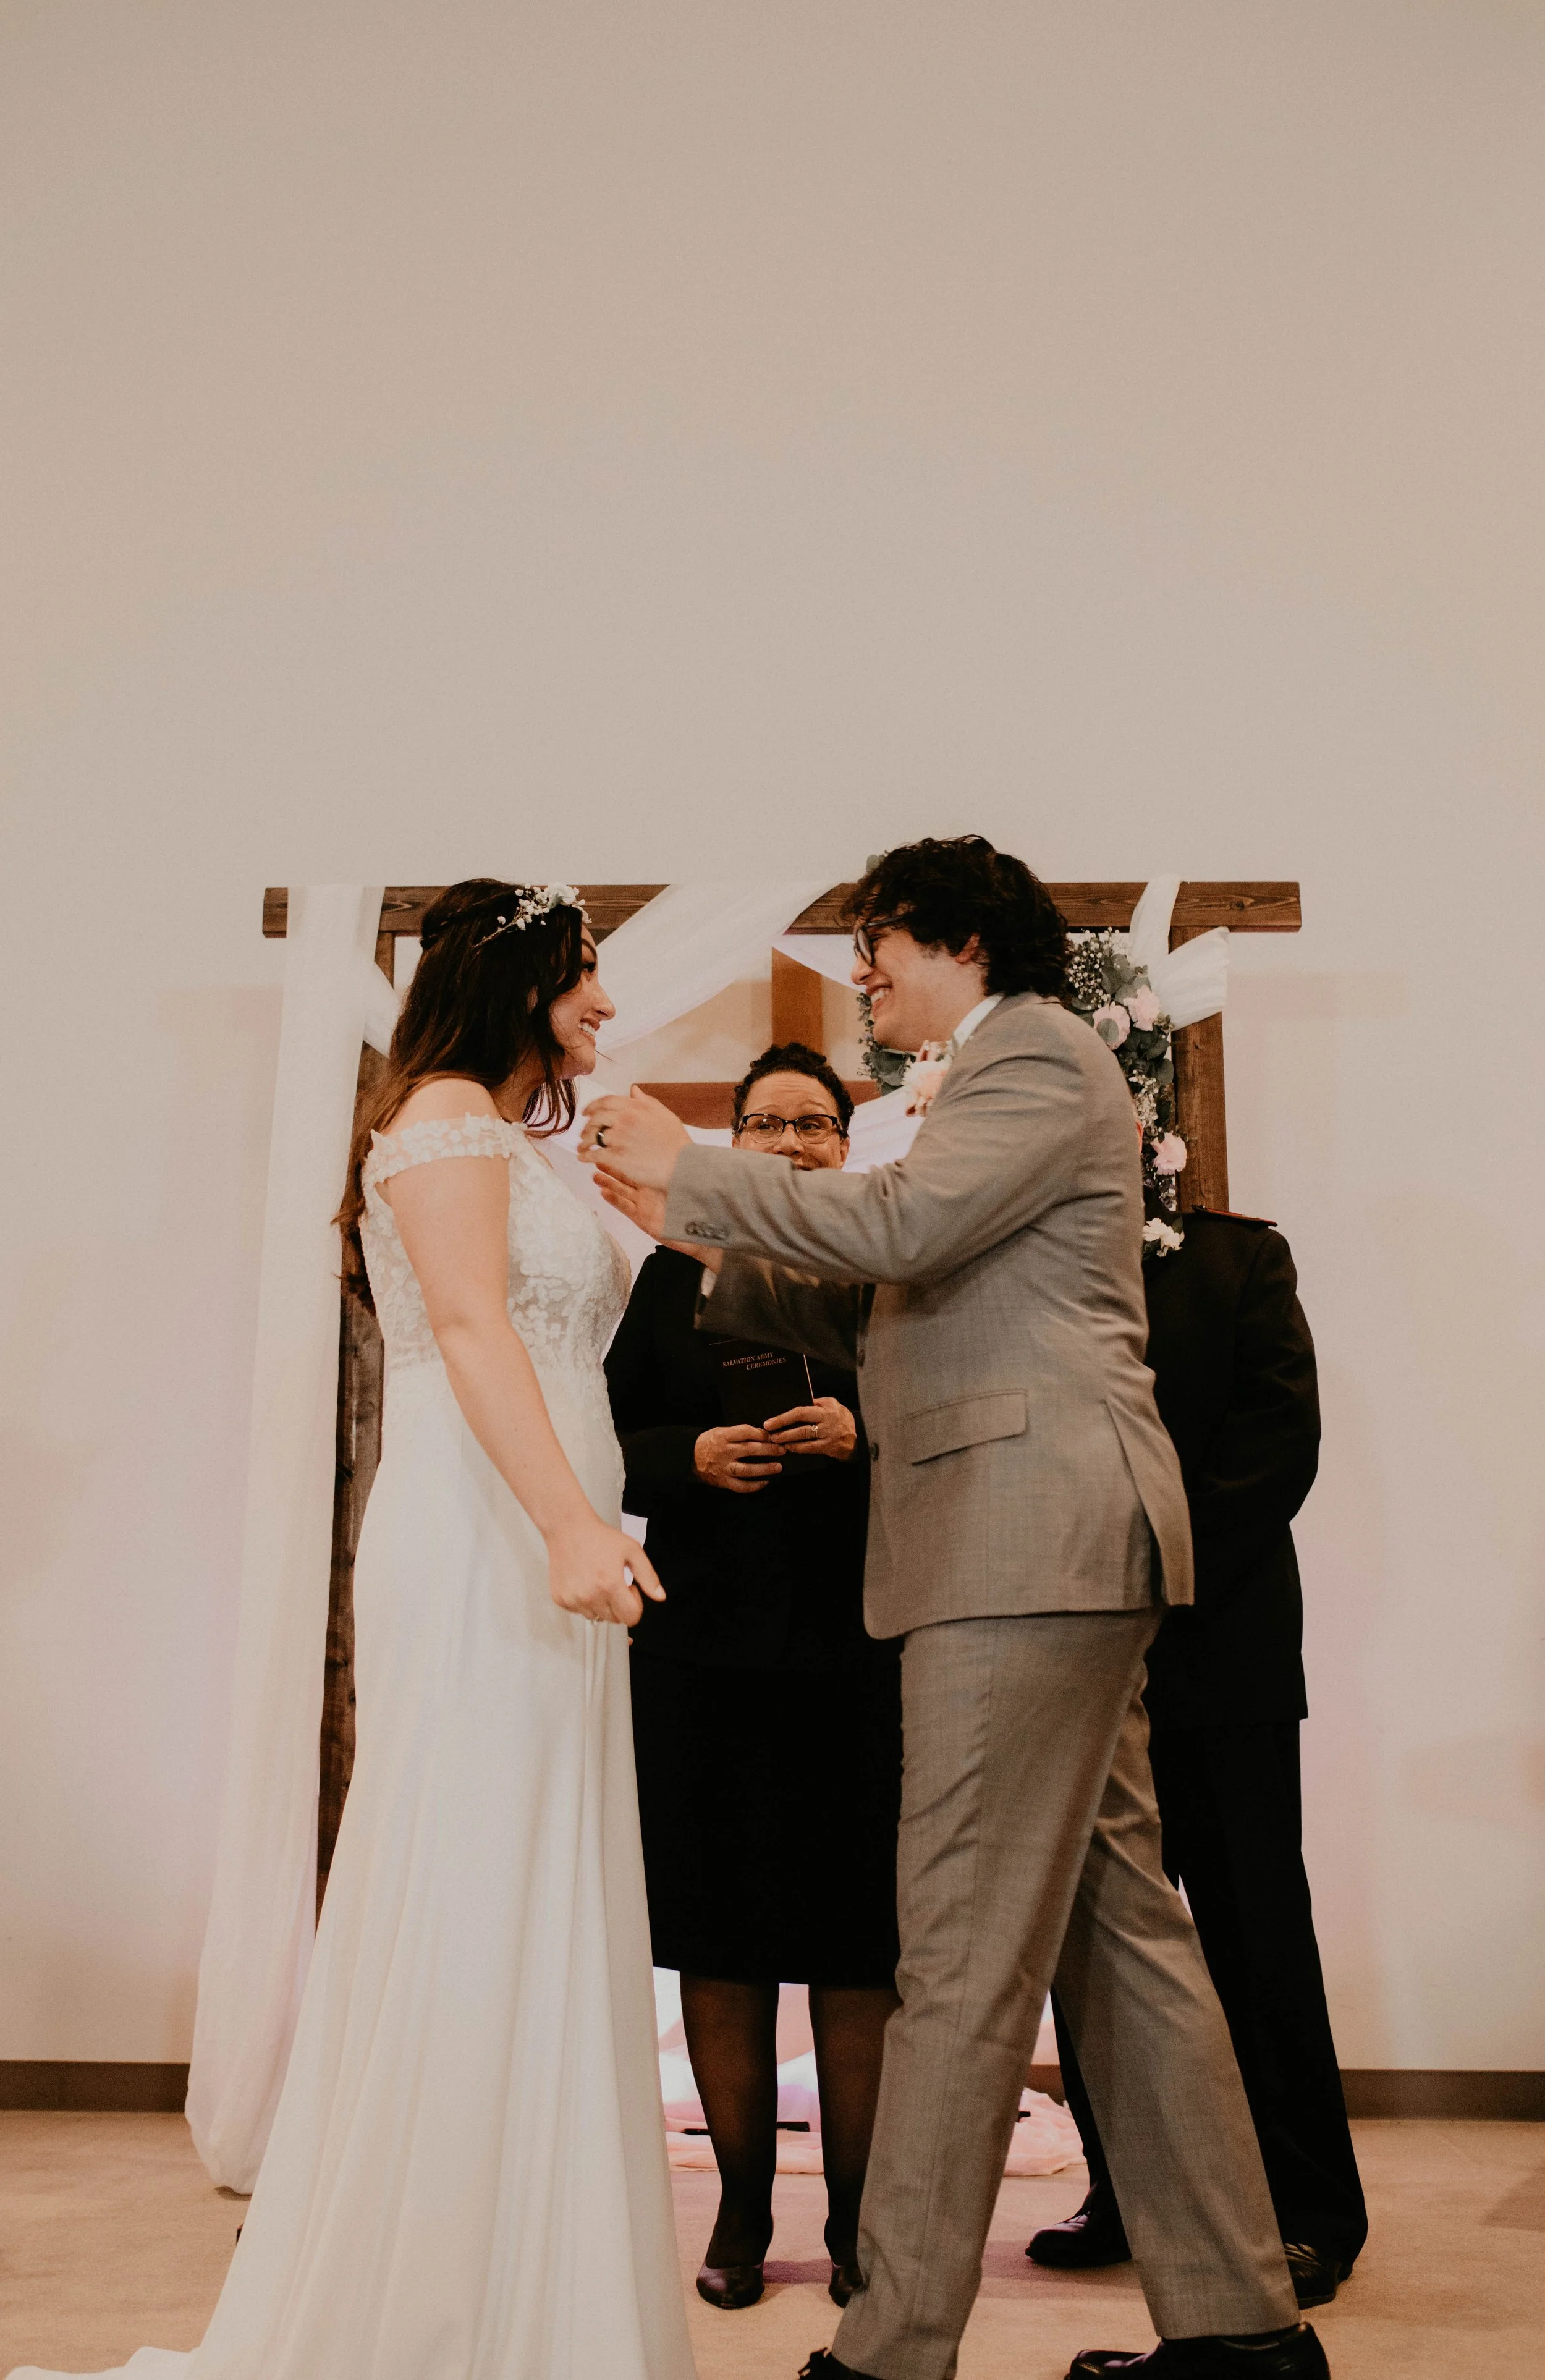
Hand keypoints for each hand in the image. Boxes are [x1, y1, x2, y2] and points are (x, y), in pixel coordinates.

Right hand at [546, 1514, 664, 1624]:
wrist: (568, 1528)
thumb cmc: (600, 1537)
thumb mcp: (632, 1550)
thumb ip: (648, 1576)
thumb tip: (660, 1597)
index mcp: (610, 1585)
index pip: (631, 1618)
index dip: (635, 1604)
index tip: (629, 1588)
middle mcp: (590, 1596)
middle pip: (615, 1619)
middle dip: (619, 1604)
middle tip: (613, 1581)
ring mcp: (573, 1599)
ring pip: (597, 1616)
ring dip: (601, 1604)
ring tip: (597, 1580)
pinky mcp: (561, 1599)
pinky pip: (579, 1611)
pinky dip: (584, 1601)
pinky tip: (584, 1581)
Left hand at [579, 1085, 691, 1191]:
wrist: (682, 1165)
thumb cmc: (676, 1142)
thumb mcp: (663, 1114)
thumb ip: (645, 1100)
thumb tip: (633, 1090)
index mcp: (635, 1107)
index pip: (606, 1101)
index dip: (592, 1106)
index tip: (586, 1112)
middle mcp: (625, 1119)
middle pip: (595, 1118)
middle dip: (586, 1126)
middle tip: (584, 1133)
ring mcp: (619, 1138)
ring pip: (592, 1136)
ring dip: (584, 1142)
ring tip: (582, 1147)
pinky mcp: (616, 1157)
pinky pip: (594, 1154)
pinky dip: (585, 1156)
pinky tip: (584, 1158)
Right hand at [693, 1423, 782, 1493]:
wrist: (689, 1456)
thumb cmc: (708, 1442)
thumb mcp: (720, 1431)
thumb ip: (738, 1433)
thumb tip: (762, 1435)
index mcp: (723, 1436)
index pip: (745, 1432)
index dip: (761, 1434)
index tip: (772, 1436)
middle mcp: (724, 1452)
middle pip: (750, 1450)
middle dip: (769, 1450)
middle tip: (782, 1450)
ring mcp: (723, 1468)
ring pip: (748, 1470)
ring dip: (765, 1469)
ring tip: (778, 1467)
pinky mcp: (723, 1481)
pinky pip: (741, 1486)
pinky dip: (755, 1486)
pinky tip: (765, 1482)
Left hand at [762, 1397, 857, 1461]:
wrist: (860, 1438)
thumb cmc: (841, 1420)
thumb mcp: (833, 1406)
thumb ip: (817, 1405)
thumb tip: (794, 1409)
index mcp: (827, 1405)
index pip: (802, 1408)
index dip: (784, 1415)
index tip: (770, 1421)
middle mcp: (828, 1417)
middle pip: (801, 1418)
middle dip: (782, 1424)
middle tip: (769, 1431)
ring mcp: (829, 1432)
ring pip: (804, 1434)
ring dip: (787, 1437)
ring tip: (776, 1439)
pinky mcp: (830, 1446)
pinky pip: (810, 1447)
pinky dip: (797, 1448)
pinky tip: (789, 1448)